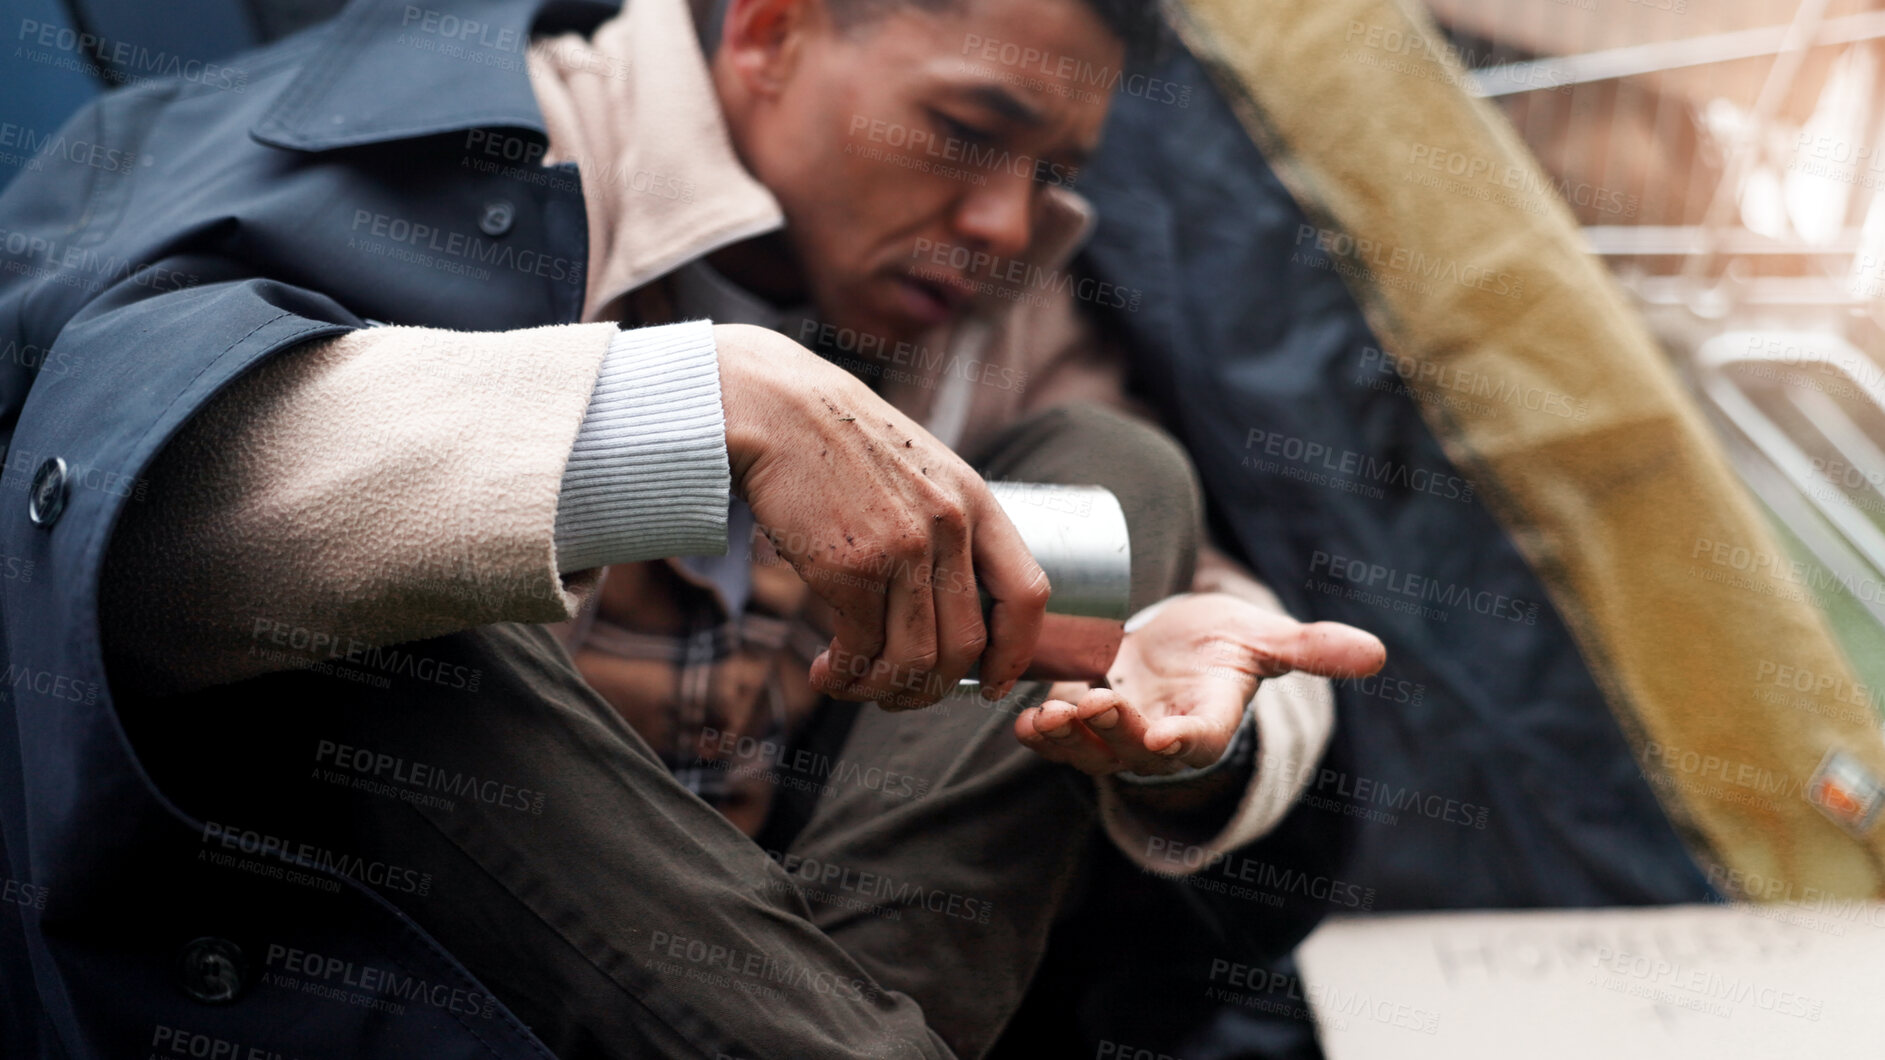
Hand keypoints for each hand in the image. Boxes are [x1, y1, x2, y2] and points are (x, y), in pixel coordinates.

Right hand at [716, 324, 1049, 708]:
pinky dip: (844, 676)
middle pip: (965, 644)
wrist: (774, 409)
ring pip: (915, 659)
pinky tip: (826, 671)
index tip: (992, 682)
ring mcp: (901, 546)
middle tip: (898, 695)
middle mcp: (949, 524)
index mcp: (975, 499)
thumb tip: (952, 606)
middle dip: (932, 688)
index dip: (1017, 652)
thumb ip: (946, 524)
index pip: (1027, 593)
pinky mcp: (849, 565)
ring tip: (852, 687)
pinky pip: (861, 650)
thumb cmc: (840, 445)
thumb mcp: (920, 468)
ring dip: (883, 691)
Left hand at [1014, 592, 1384, 775]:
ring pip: (1089, 748)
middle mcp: (1159, 739)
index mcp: (1208, 722)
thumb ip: (1312, 649)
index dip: (1179, 739)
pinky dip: (1040, 731)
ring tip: (1048, 714)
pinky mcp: (1078, 721)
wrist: (1174, 646)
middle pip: (1133, 748)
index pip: (1197, 738)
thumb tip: (1376, 654)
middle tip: (1094, 704)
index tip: (1160, 734)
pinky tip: (1022, 715)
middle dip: (1111, 730)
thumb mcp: (1265, 641)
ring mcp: (1115, 735)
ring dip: (1068, 736)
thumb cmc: (1223, 644)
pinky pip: (1058, 737)